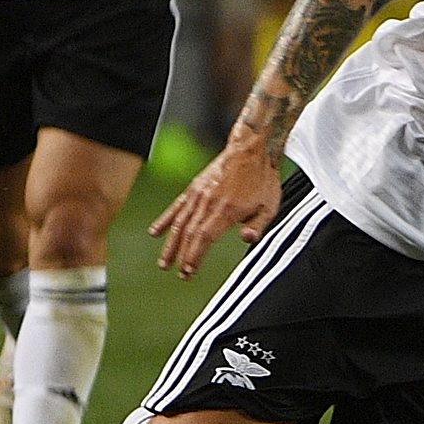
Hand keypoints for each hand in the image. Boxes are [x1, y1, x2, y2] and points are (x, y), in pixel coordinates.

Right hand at [148, 139, 284, 277]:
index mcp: (226, 210)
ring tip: (164, 262)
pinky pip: (176, 206)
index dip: (194, 256)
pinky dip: (164, 220)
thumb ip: (258, 225)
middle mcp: (208, 203)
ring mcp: (199, 195)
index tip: (188, 271)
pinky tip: (154, 232)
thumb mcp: (270, 205)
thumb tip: (248, 240)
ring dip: (171, 244)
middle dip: (183, 256)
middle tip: (180, 274)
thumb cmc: (263, 178)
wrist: (251, 149)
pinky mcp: (194, 188)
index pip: (204, 238)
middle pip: (190, 234)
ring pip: (180, 223)